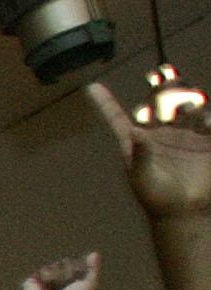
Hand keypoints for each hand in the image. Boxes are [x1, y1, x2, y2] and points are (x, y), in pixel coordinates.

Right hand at [20, 250, 101, 289]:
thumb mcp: (90, 286)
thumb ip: (94, 269)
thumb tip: (94, 253)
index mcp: (73, 281)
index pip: (78, 264)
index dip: (80, 270)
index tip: (78, 283)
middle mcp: (59, 280)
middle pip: (66, 262)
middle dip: (69, 272)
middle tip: (66, 287)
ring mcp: (46, 280)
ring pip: (55, 265)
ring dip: (59, 276)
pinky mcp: (33, 282)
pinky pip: (44, 270)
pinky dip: (48, 278)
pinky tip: (45, 289)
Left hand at [90, 81, 210, 220]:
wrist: (184, 212)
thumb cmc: (157, 198)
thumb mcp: (143, 178)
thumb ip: (141, 155)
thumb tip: (135, 131)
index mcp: (137, 140)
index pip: (118, 118)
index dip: (105, 102)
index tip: (91, 87)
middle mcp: (159, 131)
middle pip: (159, 100)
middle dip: (164, 88)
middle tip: (167, 78)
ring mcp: (183, 132)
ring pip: (185, 104)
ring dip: (186, 97)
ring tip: (190, 105)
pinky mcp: (205, 139)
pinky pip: (207, 120)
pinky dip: (207, 118)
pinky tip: (206, 124)